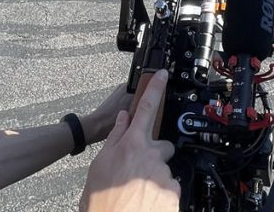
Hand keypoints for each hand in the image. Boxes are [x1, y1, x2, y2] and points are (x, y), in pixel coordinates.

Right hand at [79, 70, 180, 211]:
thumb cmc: (102, 201)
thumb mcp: (99, 165)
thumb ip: (114, 138)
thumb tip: (122, 118)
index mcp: (131, 145)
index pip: (146, 109)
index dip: (155, 88)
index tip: (163, 75)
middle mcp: (151, 157)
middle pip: (162, 146)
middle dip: (155, 154)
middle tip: (138, 171)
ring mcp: (164, 175)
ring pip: (165, 170)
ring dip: (155, 178)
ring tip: (138, 193)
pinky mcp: (173, 193)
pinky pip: (171, 188)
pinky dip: (161, 195)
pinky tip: (146, 202)